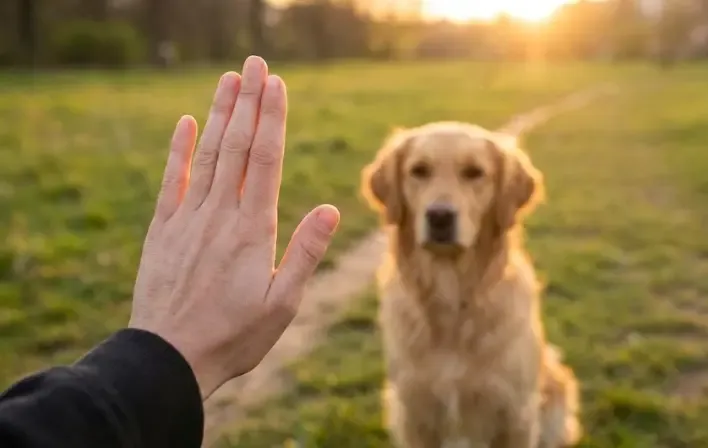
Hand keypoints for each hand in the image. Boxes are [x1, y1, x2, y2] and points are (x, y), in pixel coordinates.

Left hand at [128, 56, 338, 399]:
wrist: (170, 358)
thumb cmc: (235, 336)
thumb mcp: (283, 303)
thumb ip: (304, 253)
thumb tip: (329, 209)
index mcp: (253, 229)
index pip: (265, 160)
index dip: (271, 119)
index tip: (277, 85)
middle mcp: (220, 215)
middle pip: (236, 146)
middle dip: (248, 102)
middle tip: (255, 64)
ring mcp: (188, 220)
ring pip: (206, 155)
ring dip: (218, 115)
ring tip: (229, 80)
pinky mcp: (163, 231)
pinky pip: (172, 181)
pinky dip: (178, 150)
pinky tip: (185, 123)